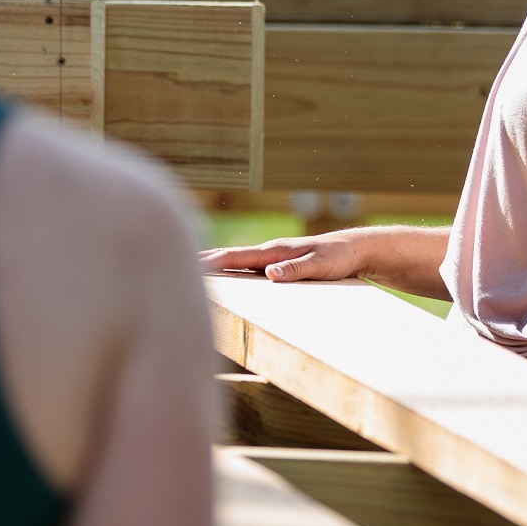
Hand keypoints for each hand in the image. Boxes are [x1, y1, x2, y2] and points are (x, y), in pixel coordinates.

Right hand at [198, 231, 364, 282]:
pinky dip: (231, 269)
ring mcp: (272, 257)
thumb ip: (296, 270)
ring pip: (236, 261)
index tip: (187, 264)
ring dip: (214, 264)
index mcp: (274, 251)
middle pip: (229, 257)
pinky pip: (248, 267)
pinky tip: (224, 276)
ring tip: (189, 269)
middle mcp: (269, 252)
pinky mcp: (278, 264)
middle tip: (172, 262)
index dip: (210, 261)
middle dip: (202, 260)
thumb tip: (269, 274)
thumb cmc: (338, 257)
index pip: (235, 257)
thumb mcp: (320, 266)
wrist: (355, 249)